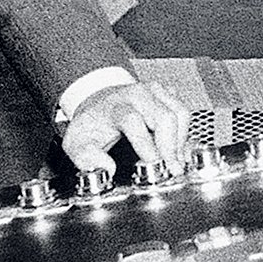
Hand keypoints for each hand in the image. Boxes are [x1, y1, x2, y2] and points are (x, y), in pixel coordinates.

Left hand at [62, 80, 188, 173]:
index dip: (146, 146)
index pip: (133, 121)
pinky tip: (176, 149)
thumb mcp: (77, 143)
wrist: (98, 102)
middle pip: (165, 117)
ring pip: (180, 113)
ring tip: (174, 161)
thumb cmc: (92, 124)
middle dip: (171, 147)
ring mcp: (155, 91)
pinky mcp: (167, 93)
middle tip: (171, 170)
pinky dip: (185, 133)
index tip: (153, 166)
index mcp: (115, 106)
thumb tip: (108, 169)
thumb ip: (86, 158)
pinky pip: (184, 112)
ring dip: (181, 141)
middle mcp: (137, 94)